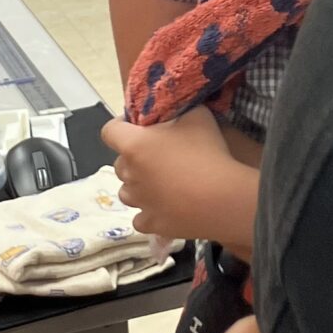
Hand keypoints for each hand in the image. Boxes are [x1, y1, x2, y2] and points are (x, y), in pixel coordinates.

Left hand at [102, 106, 257, 260]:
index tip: (141, 126)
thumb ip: (179, 109)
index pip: (109, 131)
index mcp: (134, 145)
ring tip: (162, 184)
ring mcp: (139, 202)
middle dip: (134, 158)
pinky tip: (166, 208)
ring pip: (127, 192)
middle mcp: (130, 174)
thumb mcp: (198, 115)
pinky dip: (149, 213)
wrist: (223, 199)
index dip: (121, 125)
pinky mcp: (151, 224)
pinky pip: (141, 218)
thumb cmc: (207, 152)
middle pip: (120, 163)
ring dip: (139, 187)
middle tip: (160, 155)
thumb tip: (175, 108)